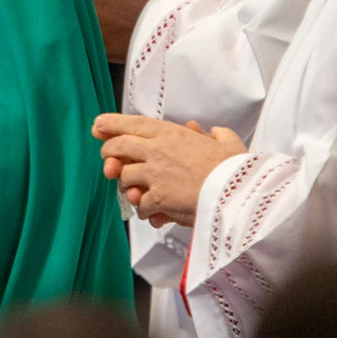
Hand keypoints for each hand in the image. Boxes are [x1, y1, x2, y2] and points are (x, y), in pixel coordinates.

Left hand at [93, 113, 246, 226]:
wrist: (239, 192)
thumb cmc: (235, 169)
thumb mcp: (228, 143)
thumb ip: (216, 134)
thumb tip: (211, 131)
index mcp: (171, 133)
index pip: (133, 124)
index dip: (111, 124)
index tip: (97, 126)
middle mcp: (157, 150)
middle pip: (118, 147)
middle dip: (109, 153)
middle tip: (108, 161)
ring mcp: (155, 174)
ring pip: (124, 177)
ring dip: (128, 186)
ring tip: (137, 192)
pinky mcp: (158, 197)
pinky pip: (140, 205)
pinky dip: (144, 210)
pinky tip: (153, 213)